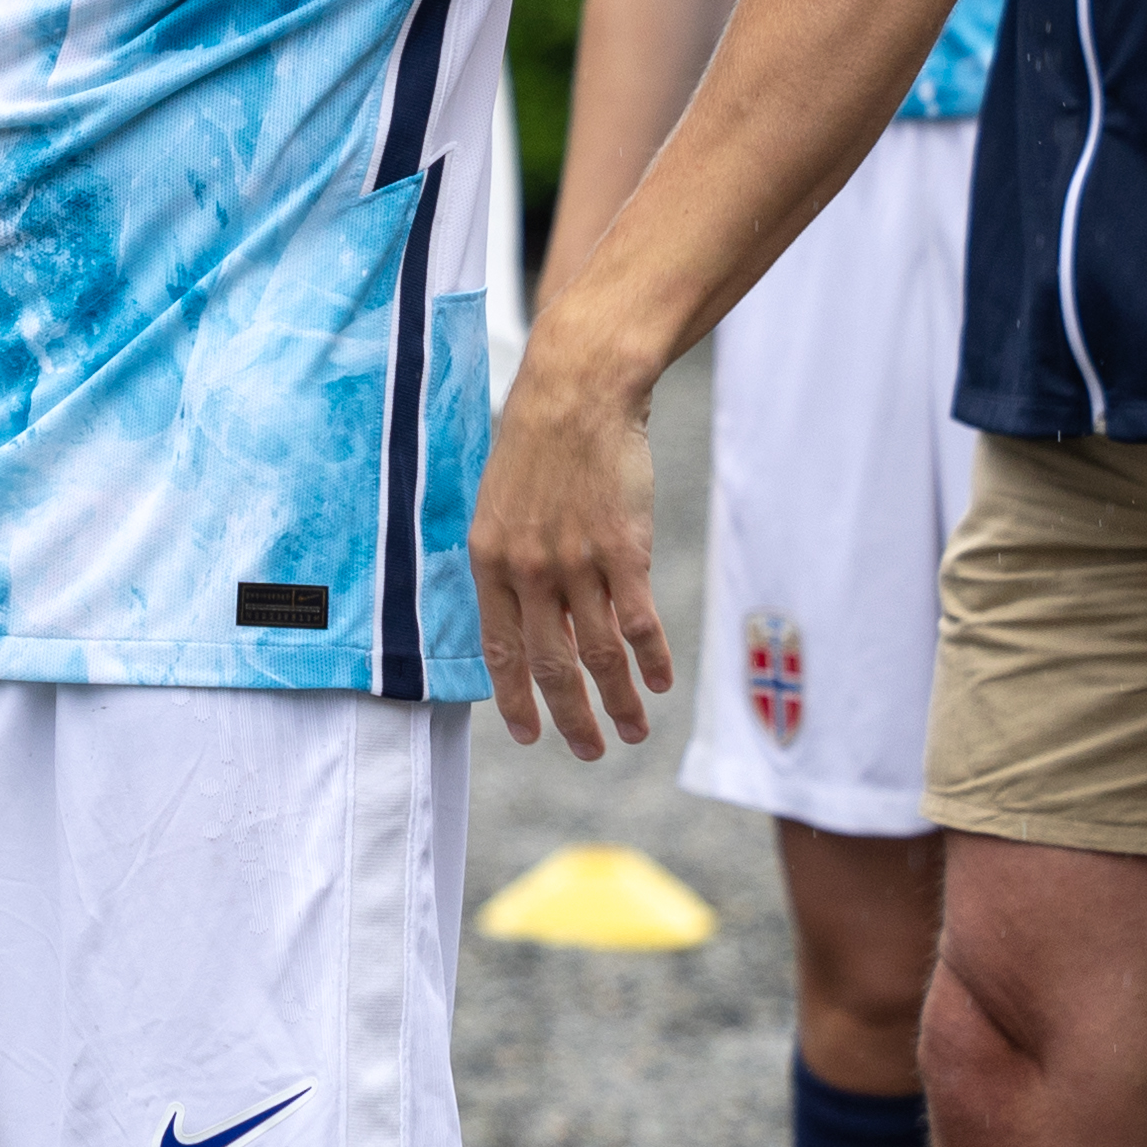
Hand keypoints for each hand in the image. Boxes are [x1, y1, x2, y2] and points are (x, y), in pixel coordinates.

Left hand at [469, 352, 667, 756]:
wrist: (576, 395)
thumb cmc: (535, 448)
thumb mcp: (496, 507)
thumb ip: (506, 565)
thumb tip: (521, 619)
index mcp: (487, 562)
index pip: (499, 650)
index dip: (514, 698)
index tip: (528, 735)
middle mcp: (528, 571)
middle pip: (550, 665)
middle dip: (570, 717)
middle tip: (588, 750)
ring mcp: (577, 563)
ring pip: (599, 655)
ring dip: (619, 701)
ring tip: (632, 733)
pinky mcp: (624, 551)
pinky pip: (638, 623)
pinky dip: (651, 659)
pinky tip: (659, 682)